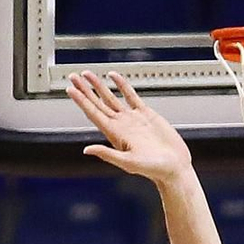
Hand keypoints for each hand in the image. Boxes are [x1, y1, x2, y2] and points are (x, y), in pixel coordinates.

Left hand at [66, 69, 192, 184]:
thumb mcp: (128, 163)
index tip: (71, 89)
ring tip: (88, 75)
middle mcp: (120, 125)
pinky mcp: (145, 114)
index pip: (93, 113)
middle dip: (85, 90)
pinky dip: (121, 85)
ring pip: (111, 98)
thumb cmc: (153, 169)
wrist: (173, 166)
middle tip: (73, 77)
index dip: (81, 101)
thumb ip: (107, 155)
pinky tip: (114, 77)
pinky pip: (130, 95)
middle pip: (97, 103)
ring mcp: (131, 119)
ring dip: (99, 86)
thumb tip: (87, 150)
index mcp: (114, 135)